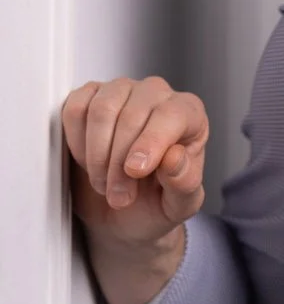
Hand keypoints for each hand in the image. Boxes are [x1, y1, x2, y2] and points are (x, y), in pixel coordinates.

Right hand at [62, 75, 207, 238]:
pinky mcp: (89, 96)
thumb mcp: (180, 204)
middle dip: (119, 164)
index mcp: (189, 114)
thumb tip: (174, 157)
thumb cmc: (158, 201)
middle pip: (131, 116)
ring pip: (101, 111)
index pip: (171, 115)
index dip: (150, 143)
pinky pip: (75, 110)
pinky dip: (77, 142)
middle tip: (120, 197)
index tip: (135, 171)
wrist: (126, 212)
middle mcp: (157, 95)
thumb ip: (183, 182)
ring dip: (97, 156)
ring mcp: (121, 91)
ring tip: (105, 183)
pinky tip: (88, 162)